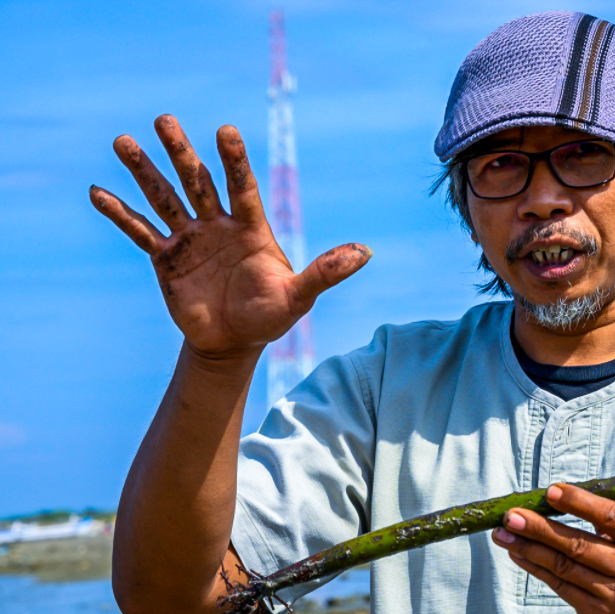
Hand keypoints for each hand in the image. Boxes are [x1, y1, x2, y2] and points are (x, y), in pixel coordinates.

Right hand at [90, 115, 370, 359]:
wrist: (234, 342)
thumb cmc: (270, 316)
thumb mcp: (300, 297)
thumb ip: (327, 272)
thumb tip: (366, 252)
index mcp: (251, 228)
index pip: (241, 187)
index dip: (234, 161)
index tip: (226, 130)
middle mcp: (218, 225)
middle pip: (197, 181)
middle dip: (181, 152)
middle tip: (164, 120)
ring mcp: (190, 238)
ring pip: (164, 198)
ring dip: (143, 171)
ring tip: (122, 141)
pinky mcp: (166, 257)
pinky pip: (140, 231)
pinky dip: (120, 214)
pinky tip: (97, 192)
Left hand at [491, 484, 614, 613]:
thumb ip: (610, 525)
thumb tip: (555, 501)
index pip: (611, 517)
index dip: (579, 503)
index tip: (549, 492)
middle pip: (579, 546)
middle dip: (539, 529)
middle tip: (511, 516)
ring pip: (565, 568)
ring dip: (529, 549)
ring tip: (503, 534)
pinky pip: (561, 588)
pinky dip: (537, 569)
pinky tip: (519, 554)